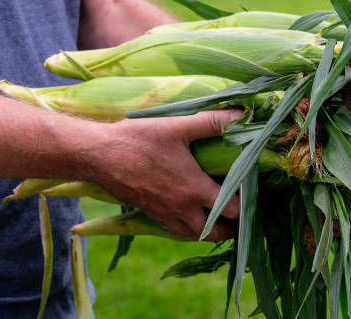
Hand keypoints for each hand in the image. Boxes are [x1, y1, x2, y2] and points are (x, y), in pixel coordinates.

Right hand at [77, 110, 242, 241]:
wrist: (98, 155)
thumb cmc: (139, 139)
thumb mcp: (177, 126)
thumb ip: (212, 121)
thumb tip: (243, 115)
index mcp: (194, 189)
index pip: (233, 210)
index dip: (246, 204)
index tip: (252, 192)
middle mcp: (182, 209)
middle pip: (216, 233)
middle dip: (232, 227)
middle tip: (240, 212)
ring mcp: (164, 215)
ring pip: (195, 236)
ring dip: (211, 231)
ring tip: (219, 217)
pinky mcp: (150, 214)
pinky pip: (175, 232)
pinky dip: (189, 229)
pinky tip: (190, 214)